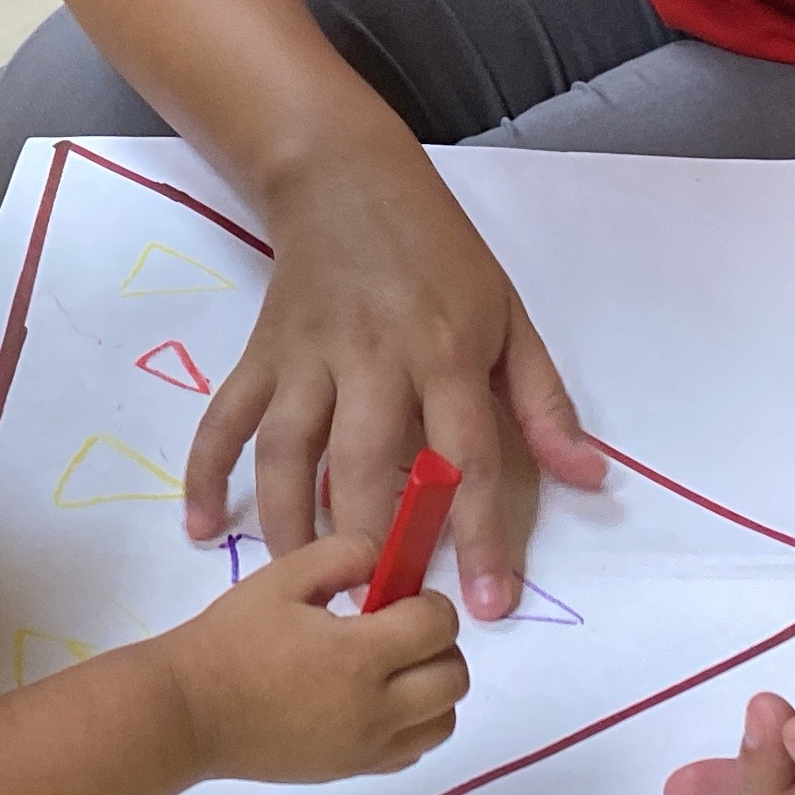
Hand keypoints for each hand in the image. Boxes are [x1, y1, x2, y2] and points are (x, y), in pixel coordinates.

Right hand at [152, 529, 470, 784]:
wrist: (189, 711)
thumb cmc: (230, 640)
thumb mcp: (283, 577)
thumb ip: (345, 554)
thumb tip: (388, 560)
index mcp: (357, 655)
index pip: (438, 624)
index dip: (427, 602)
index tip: (396, 597)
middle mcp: (373, 709)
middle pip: (453, 678)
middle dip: (437, 645)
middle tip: (398, 630)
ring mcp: (366, 747)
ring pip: (443, 721)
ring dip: (432, 689)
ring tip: (390, 668)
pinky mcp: (353, 770)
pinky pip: (413, 750)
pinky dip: (411, 724)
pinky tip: (374, 701)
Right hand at [183, 140, 604, 620]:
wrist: (345, 175)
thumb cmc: (439, 253)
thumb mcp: (510, 317)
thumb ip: (544, 404)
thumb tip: (591, 478)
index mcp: (448, 352)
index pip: (468, 458)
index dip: (480, 536)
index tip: (488, 605)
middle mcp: (375, 357)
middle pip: (371, 466)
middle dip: (375, 546)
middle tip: (381, 618)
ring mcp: (309, 356)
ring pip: (292, 453)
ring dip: (292, 528)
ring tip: (306, 593)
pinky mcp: (261, 354)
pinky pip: (227, 420)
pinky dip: (207, 473)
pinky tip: (203, 529)